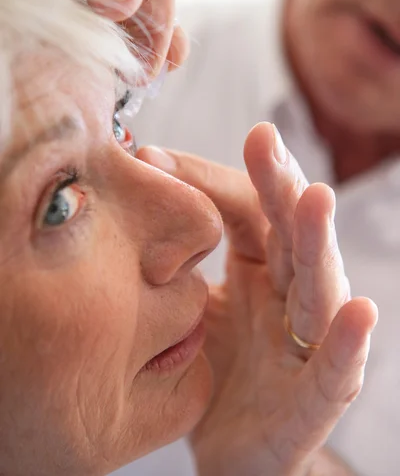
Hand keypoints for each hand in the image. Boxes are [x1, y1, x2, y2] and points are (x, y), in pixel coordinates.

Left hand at [137, 122, 377, 475]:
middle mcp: (287, 296)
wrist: (231, 449)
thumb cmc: (216, 366)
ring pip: (318, 287)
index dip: (208, 182)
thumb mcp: (193, 302)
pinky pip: (334, 371)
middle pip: (288, 234)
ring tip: (316, 200)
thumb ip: (180, 255)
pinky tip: (359, 312)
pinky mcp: (314, 399)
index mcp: (259, 268)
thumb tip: (140, 183)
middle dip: (278, 186)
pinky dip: (348, 343)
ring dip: (318, 243)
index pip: (243, 211)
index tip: (156, 157)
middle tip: (262, 140)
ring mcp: (305, 344)